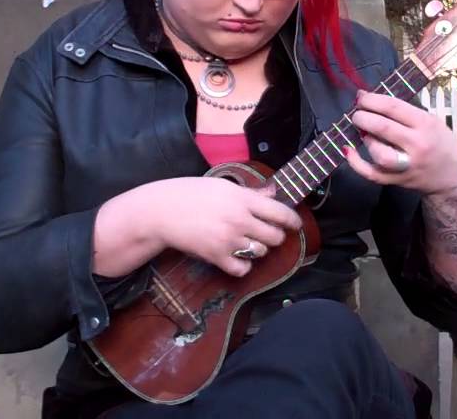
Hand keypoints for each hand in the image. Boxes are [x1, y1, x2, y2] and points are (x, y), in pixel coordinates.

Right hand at [142, 176, 301, 276]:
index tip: (295, 223)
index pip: (280, 212)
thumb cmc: (190, 194)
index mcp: (242, 199)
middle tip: (265, 232)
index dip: (292, 220)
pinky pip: (242, 269)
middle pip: (275, 236)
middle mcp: (239, 220)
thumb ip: (250, 193)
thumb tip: (273, 194)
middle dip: (274, 235)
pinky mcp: (217, 257)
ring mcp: (229, 240)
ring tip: (247, 242)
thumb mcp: (222, 186)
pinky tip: (237, 256)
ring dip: (258, 249)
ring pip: (261, 252)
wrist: (161, 211)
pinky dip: (243, 265)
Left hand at [344, 90, 456, 196]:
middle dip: (363, 117)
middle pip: (383, 128)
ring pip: (378, 152)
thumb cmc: (440, 142)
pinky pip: (371, 174)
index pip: (393, 107)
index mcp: (425, 124)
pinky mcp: (397, 181)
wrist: (453, 175)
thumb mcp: (430, 120)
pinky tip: (348, 150)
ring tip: (364, 132)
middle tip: (357, 114)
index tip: (361, 97)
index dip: (372, 100)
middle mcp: (416, 145)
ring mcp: (406, 165)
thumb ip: (402, 111)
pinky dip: (356, 163)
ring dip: (365, 138)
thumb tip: (367, 98)